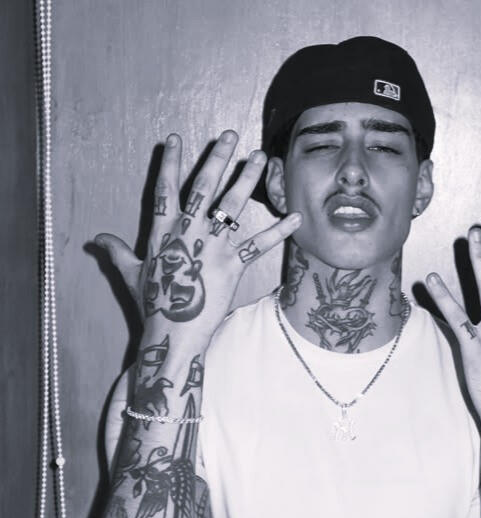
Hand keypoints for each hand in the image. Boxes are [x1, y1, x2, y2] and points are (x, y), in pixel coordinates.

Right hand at [95, 131, 300, 344]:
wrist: (175, 332)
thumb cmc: (153, 304)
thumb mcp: (131, 274)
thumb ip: (117, 252)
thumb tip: (97, 240)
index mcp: (163, 231)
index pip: (165, 189)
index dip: (170, 163)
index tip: (175, 139)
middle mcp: (189, 232)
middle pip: (204, 187)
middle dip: (217, 158)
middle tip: (229, 136)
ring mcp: (212, 247)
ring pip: (232, 206)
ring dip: (248, 179)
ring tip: (261, 158)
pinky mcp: (233, 265)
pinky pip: (259, 243)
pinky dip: (279, 230)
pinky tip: (296, 216)